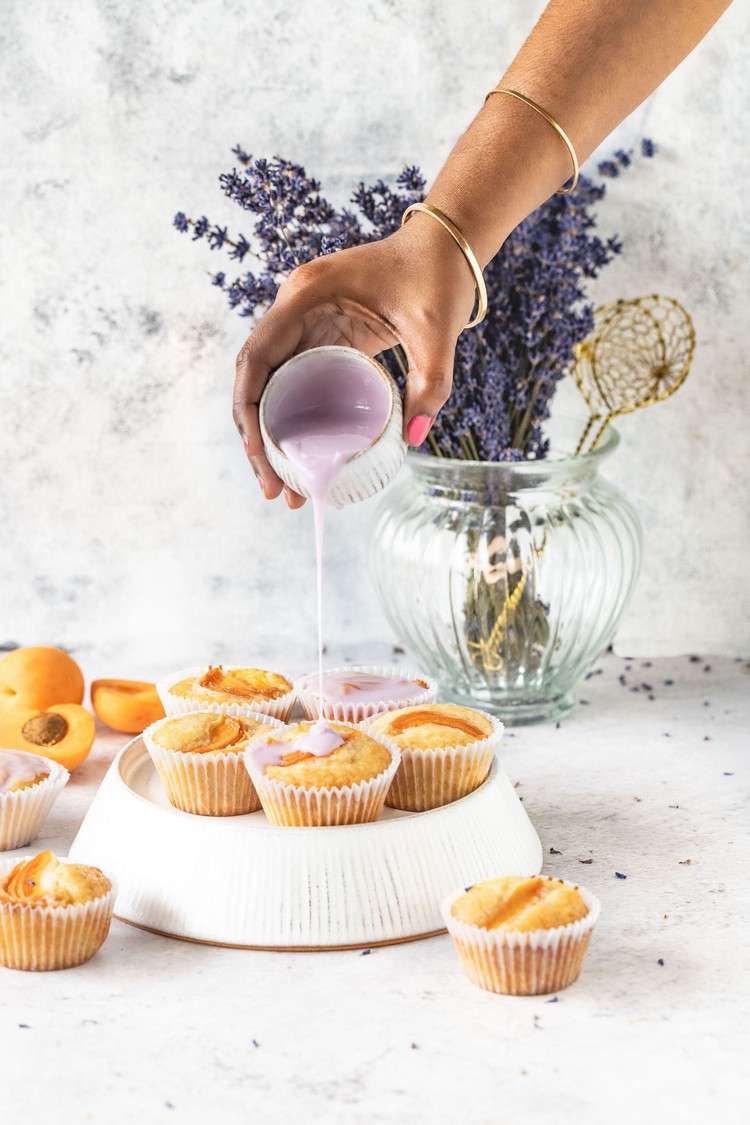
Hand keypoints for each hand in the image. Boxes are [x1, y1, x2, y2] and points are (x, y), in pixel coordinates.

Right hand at [233, 215, 475, 504]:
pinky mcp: (321, 331)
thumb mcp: (437, 332)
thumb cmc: (438, 276)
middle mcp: (295, 306)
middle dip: (257, 436)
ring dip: (270, 431)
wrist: (447, 244)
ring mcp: (304, 318)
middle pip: (255, 378)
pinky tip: (300, 454)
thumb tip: (412, 439)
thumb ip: (430, 384)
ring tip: (285, 483)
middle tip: (274, 488)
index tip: (258, 456)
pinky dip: (290, 416)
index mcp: (307, 296)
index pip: (257, 358)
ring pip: (269, 382)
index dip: (249, 411)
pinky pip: (292, 378)